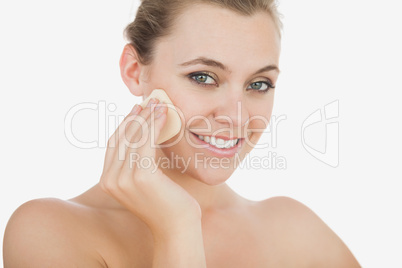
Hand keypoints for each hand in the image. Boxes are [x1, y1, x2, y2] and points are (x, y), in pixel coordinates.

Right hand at [99, 98, 200, 236]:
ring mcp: (123, 178)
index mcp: (107, 181)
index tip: (137, 110)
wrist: (176, 226)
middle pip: (122, 137)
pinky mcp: (141, 175)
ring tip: (160, 104)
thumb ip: (136, 163)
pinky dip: (154, 125)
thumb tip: (142, 135)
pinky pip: (146, 142)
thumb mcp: (143, 181)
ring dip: (148, 116)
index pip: (114, 144)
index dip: (125, 123)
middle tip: (151, 101)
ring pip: (135, 137)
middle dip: (137, 116)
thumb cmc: (164, 202)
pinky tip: (163, 114)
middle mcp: (110, 179)